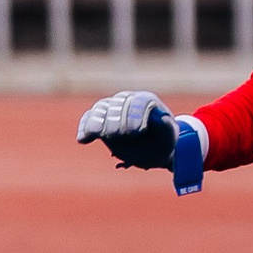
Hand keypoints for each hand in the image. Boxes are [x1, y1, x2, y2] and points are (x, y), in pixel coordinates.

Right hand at [76, 91, 205, 194]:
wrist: (152, 151)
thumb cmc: (164, 142)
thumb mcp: (170, 137)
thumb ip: (167, 127)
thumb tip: (163, 119)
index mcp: (146, 102)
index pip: (139, 102)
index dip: (136, 115)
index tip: (138, 131)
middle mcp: (127, 102)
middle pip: (117, 104)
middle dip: (116, 119)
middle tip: (118, 134)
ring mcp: (112, 110)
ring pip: (101, 109)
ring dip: (97, 121)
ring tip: (96, 133)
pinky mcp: (100, 122)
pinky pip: (89, 119)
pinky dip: (84, 127)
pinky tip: (83, 139)